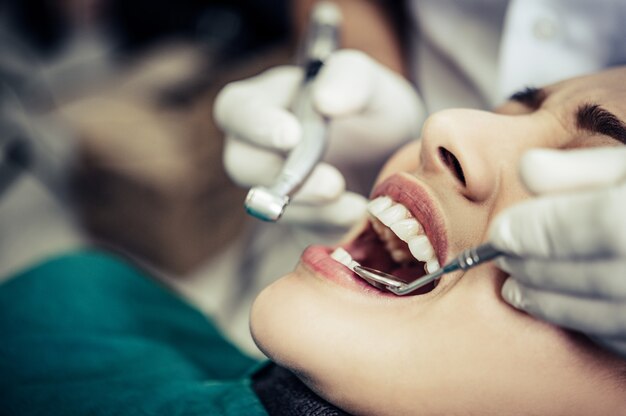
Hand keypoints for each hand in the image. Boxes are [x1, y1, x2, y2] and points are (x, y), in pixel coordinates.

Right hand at [213, 49, 424, 227]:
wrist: (398, 161)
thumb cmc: (373, 112)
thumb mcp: (373, 86)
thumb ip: (351, 80)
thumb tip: (324, 100)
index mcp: (268, 101)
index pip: (237, 109)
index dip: (256, 125)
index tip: (293, 136)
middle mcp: (261, 147)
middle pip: (241, 164)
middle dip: (284, 178)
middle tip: (333, 184)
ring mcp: (276, 189)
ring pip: (269, 204)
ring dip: (312, 208)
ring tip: (356, 205)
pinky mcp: (299, 222)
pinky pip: (302, 231)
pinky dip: (331, 226)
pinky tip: (360, 216)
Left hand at [489, 147, 625, 356]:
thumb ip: (588, 169)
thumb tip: (528, 169)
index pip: (585, 226)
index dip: (534, 230)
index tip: (502, 232)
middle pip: (589, 274)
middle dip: (535, 267)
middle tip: (504, 260)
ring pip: (606, 314)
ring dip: (552, 305)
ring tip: (518, 292)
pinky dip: (590, 326)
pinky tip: (564, 311)